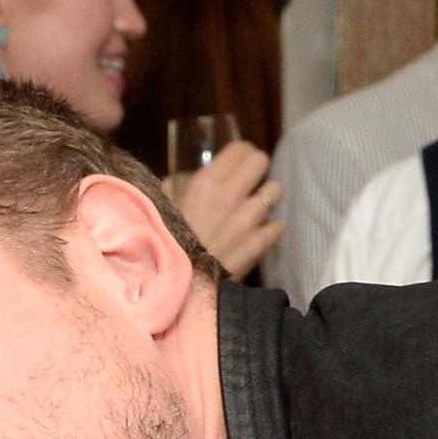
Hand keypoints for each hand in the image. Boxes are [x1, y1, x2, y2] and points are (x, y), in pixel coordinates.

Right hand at [173, 143, 283, 281]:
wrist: (178, 288)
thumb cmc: (165, 246)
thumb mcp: (160, 212)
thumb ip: (169, 192)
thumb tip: (171, 181)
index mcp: (205, 184)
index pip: (239, 150)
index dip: (242, 151)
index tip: (240, 158)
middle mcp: (229, 197)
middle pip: (261, 162)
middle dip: (258, 167)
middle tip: (252, 176)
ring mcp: (246, 222)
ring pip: (274, 191)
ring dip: (268, 195)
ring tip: (259, 203)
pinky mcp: (256, 246)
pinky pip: (277, 227)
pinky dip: (272, 228)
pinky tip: (261, 231)